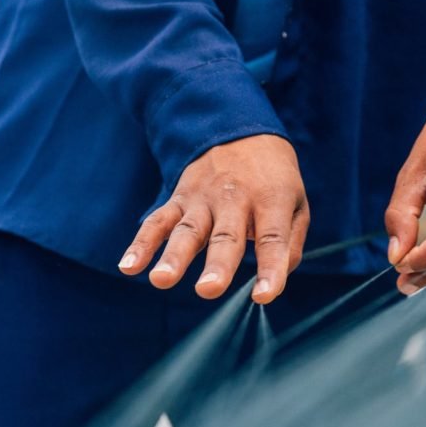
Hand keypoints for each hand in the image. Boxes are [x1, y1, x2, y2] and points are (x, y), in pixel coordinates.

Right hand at [119, 134, 308, 304]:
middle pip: (225, 236)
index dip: (270, 268)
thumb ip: (289, 243)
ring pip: (187, 230)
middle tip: (208, 289)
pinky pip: (157, 222)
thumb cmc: (273, 179)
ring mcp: (203, 199)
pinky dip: (141, 243)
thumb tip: (276, 278)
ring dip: (173, 256)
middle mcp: (235, 199)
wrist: (240, 131)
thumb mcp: (297, 203)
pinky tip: (128, 266)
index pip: (272, 238)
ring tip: (161, 280)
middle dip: (217, 264)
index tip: (264, 295)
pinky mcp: (179, 199)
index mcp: (270, 200)